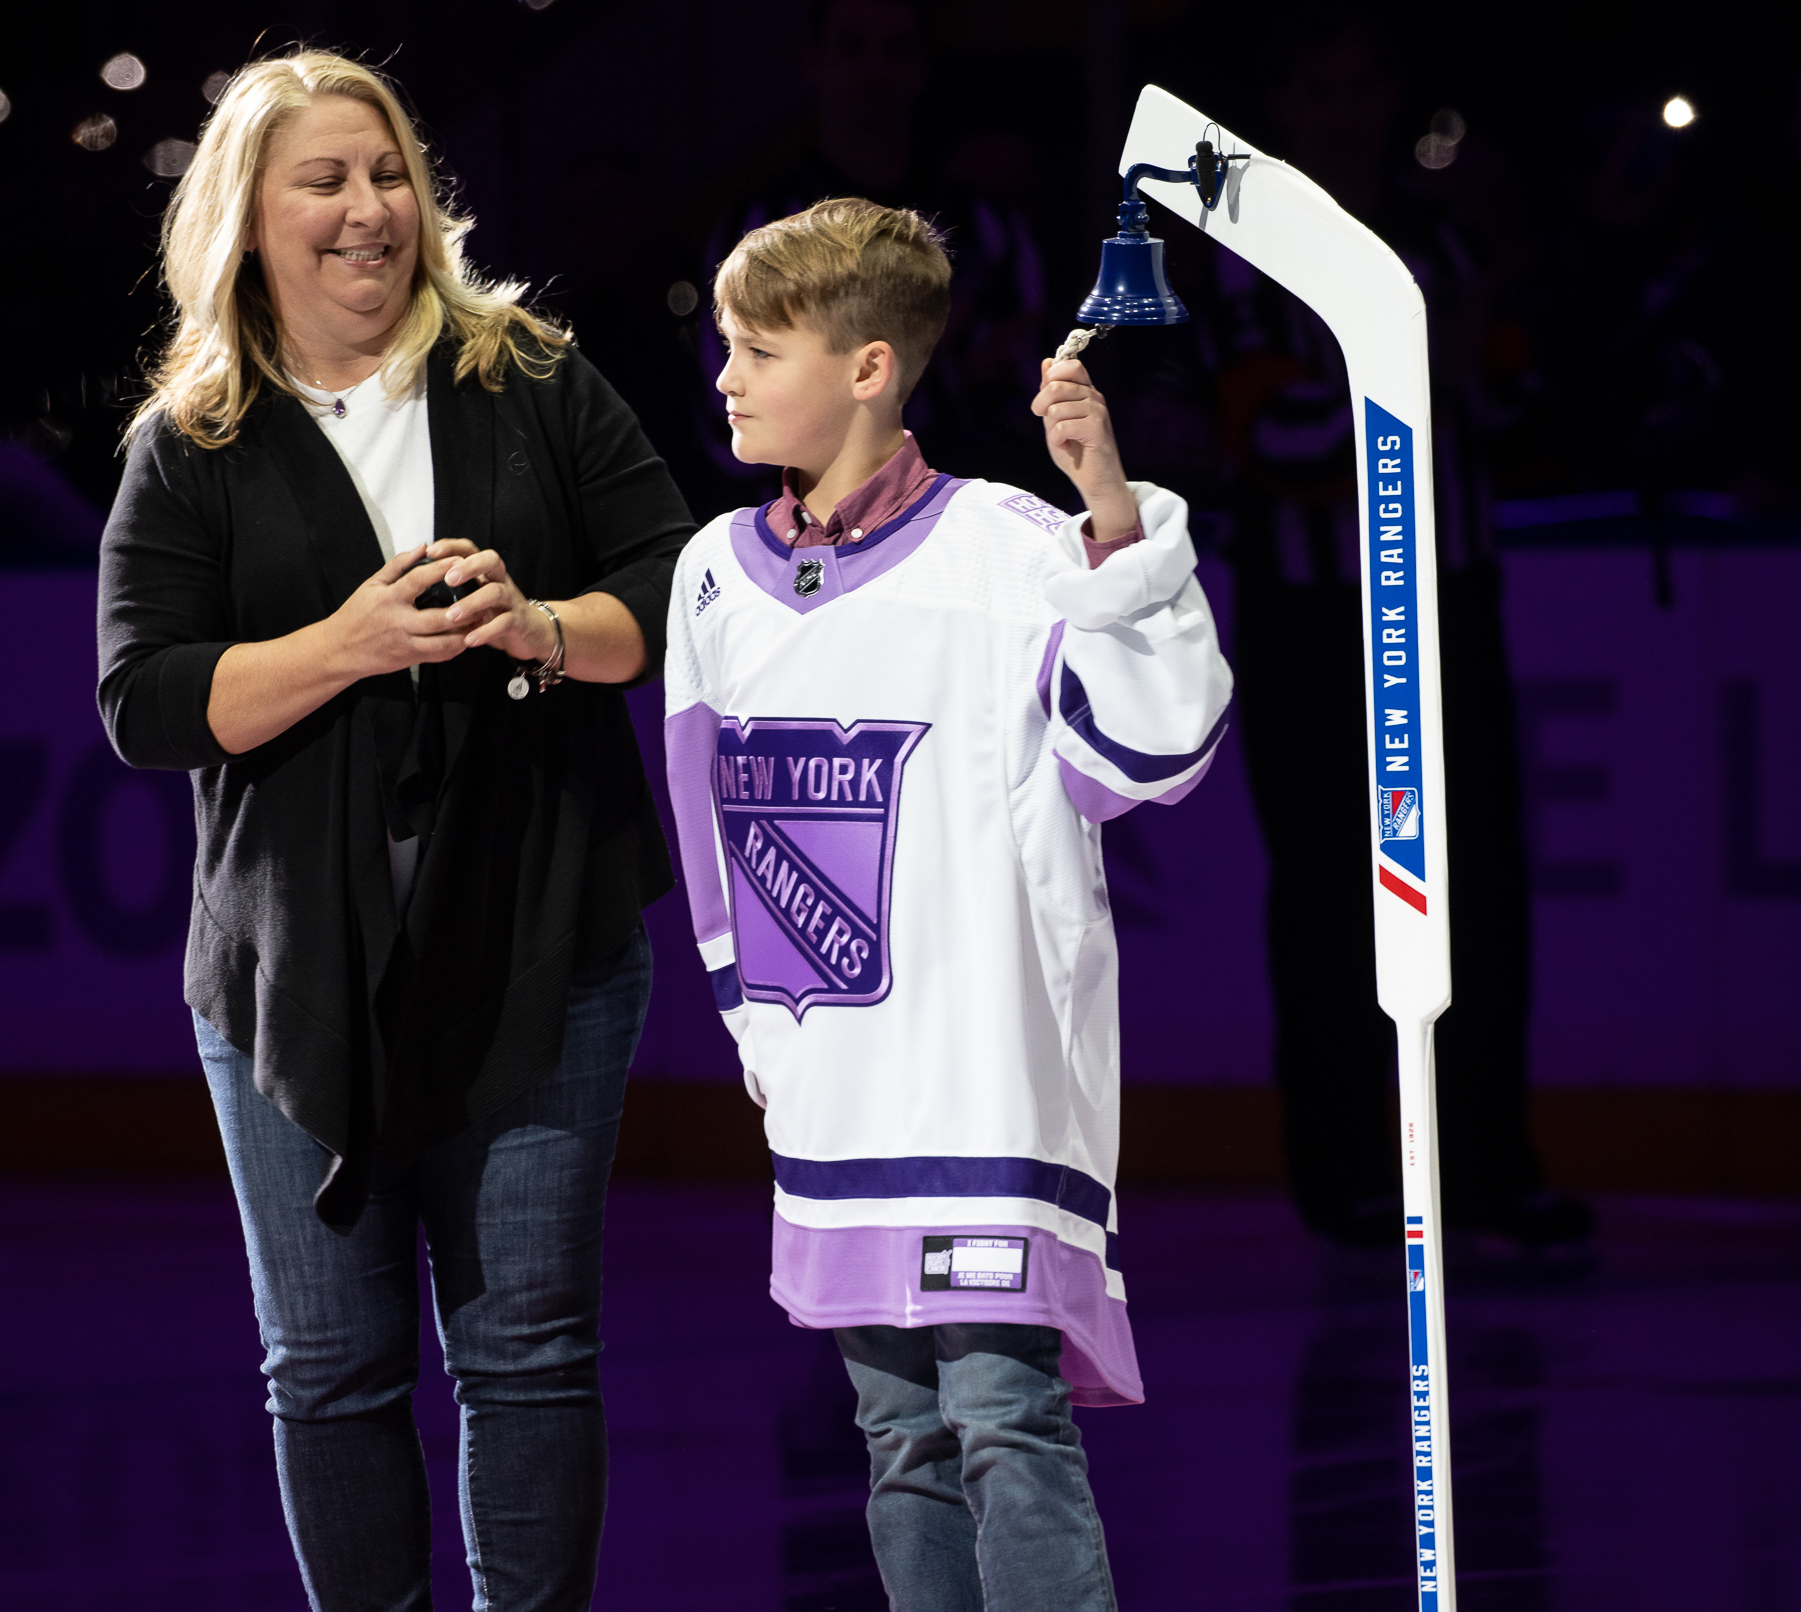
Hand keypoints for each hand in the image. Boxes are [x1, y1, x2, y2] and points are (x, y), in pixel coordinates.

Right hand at [326, 539, 479, 678]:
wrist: (339, 649)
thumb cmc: (357, 613)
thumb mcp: (371, 584)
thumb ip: (398, 565)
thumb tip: (423, 547)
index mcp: (388, 598)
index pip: (418, 580)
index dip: (442, 569)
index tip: (461, 561)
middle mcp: (398, 622)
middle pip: (438, 617)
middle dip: (464, 609)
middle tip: (483, 597)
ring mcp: (405, 643)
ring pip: (443, 641)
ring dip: (466, 632)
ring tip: (482, 619)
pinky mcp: (409, 658)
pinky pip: (438, 655)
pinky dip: (456, 648)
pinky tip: (468, 637)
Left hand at [441, 548, 558, 664]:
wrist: (529, 632)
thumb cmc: (493, 612)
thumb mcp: (474, 594)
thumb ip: (453, 586)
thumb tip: (415, 579)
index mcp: (486, 571)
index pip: (471, 548)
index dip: (452, 546)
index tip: (431, 550)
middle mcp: (500, 580)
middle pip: (490, 561)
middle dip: (469, 567)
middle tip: (448, 579)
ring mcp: (511, 599)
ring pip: (495, 592)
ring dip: (472, 603)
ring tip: (452, 616)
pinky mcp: (518, 621)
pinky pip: (504, 623)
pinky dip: (486, 631)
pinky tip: (469, 640)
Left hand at [1032, 357, 1137, 542]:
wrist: (1095, 481)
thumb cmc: (1075, 452)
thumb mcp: (1055, 420)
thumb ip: (1051, 394)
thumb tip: (1047, 362)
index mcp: (1086, 392)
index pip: (1072, 365)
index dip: (1053, 376)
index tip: (1045, 397)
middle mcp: (1094, 397)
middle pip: (1057, 385)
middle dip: (1041, 404)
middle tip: (1044, 420)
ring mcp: (1098, 412)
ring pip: (1057, 408)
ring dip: (1052, 429)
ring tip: (1063, 440)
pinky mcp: (1098, 428)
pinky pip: (1063, 426)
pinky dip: (1058, 440)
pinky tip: (1067, 447)